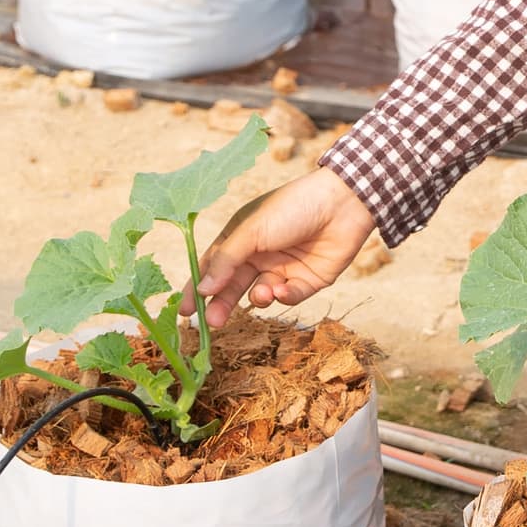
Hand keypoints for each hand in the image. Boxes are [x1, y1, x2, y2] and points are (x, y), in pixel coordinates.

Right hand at [199, 169, 377, 329]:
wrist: (341, 204)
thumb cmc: (291, 208)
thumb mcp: (251, 231)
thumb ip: (226, 261)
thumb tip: (202, 289)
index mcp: (241, 238)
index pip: (212, 266)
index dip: (198, 288)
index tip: (184, 310)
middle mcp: (259, 255)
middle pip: (233, 286)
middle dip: (222, 304)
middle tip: (213, 322)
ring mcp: (282, 269)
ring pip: (260, 294)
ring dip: (258, 298)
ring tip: (263, 293)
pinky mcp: (307, 280)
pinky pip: (289, 297)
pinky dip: (284, 297)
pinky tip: (283, 290)